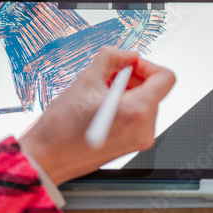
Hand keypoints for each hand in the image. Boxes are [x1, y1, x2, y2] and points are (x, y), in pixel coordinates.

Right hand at [18, 46, 175, 184]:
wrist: (46, 157)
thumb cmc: (61, 127)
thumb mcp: (86, 79)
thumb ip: (112, 58)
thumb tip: (127, 55)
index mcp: (138, 111)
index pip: (166, 78)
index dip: (147, 65)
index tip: (129, 64)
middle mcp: (144, 128)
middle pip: (154, 91)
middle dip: (132, 78)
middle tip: (108, 76)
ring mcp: (139, 140)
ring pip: (145, 103)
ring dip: (127, 92)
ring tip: (100, 94)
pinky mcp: (131, 146)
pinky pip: (138, 118)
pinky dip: (124, 106)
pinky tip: (101, 107)